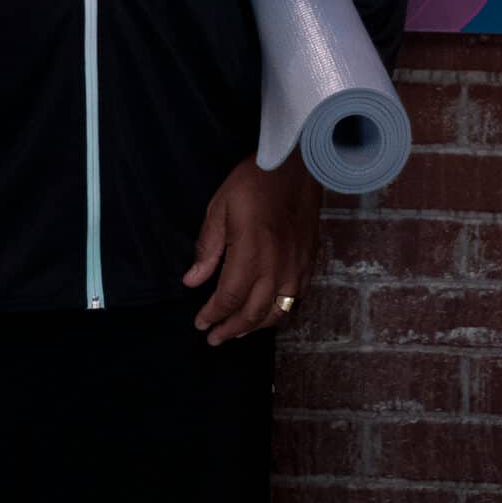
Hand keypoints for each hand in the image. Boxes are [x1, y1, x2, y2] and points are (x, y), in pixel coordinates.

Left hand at [183, 156, 320, 345]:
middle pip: (253, 313)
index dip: (212, 315)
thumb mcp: (219, 209)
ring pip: (277, 312)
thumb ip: (207, 249)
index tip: (200, 323)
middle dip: (231, 329)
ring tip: (237, 331)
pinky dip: (279, 312)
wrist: (297, 165)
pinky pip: (295, 299)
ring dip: (255, 326)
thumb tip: (192, 281)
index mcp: (251, 254)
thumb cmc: (254, 182)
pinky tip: (267, 312)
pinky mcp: (309, 262)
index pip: (229, 298)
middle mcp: (276, 268)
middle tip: (214, 337)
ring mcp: (296, 267)